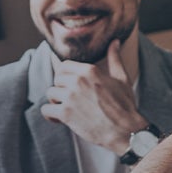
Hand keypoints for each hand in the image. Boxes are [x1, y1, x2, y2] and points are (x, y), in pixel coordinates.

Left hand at [40, 39, 146, 155]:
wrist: (125, 131)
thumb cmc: (124, 105)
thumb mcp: (121, 78)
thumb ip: (114, 58)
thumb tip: (115, 41)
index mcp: (89, 70)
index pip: (64, 66)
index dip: (65, 76)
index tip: (70, 85)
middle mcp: (78, 81)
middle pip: (56, 79)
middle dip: (61, 89)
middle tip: (71, 99)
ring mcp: (70, 97)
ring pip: (50, 94)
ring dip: (56, 102)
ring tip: (67, 109)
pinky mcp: (66, 114)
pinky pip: (46, 110)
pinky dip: (50, 115)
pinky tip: (60, 119)